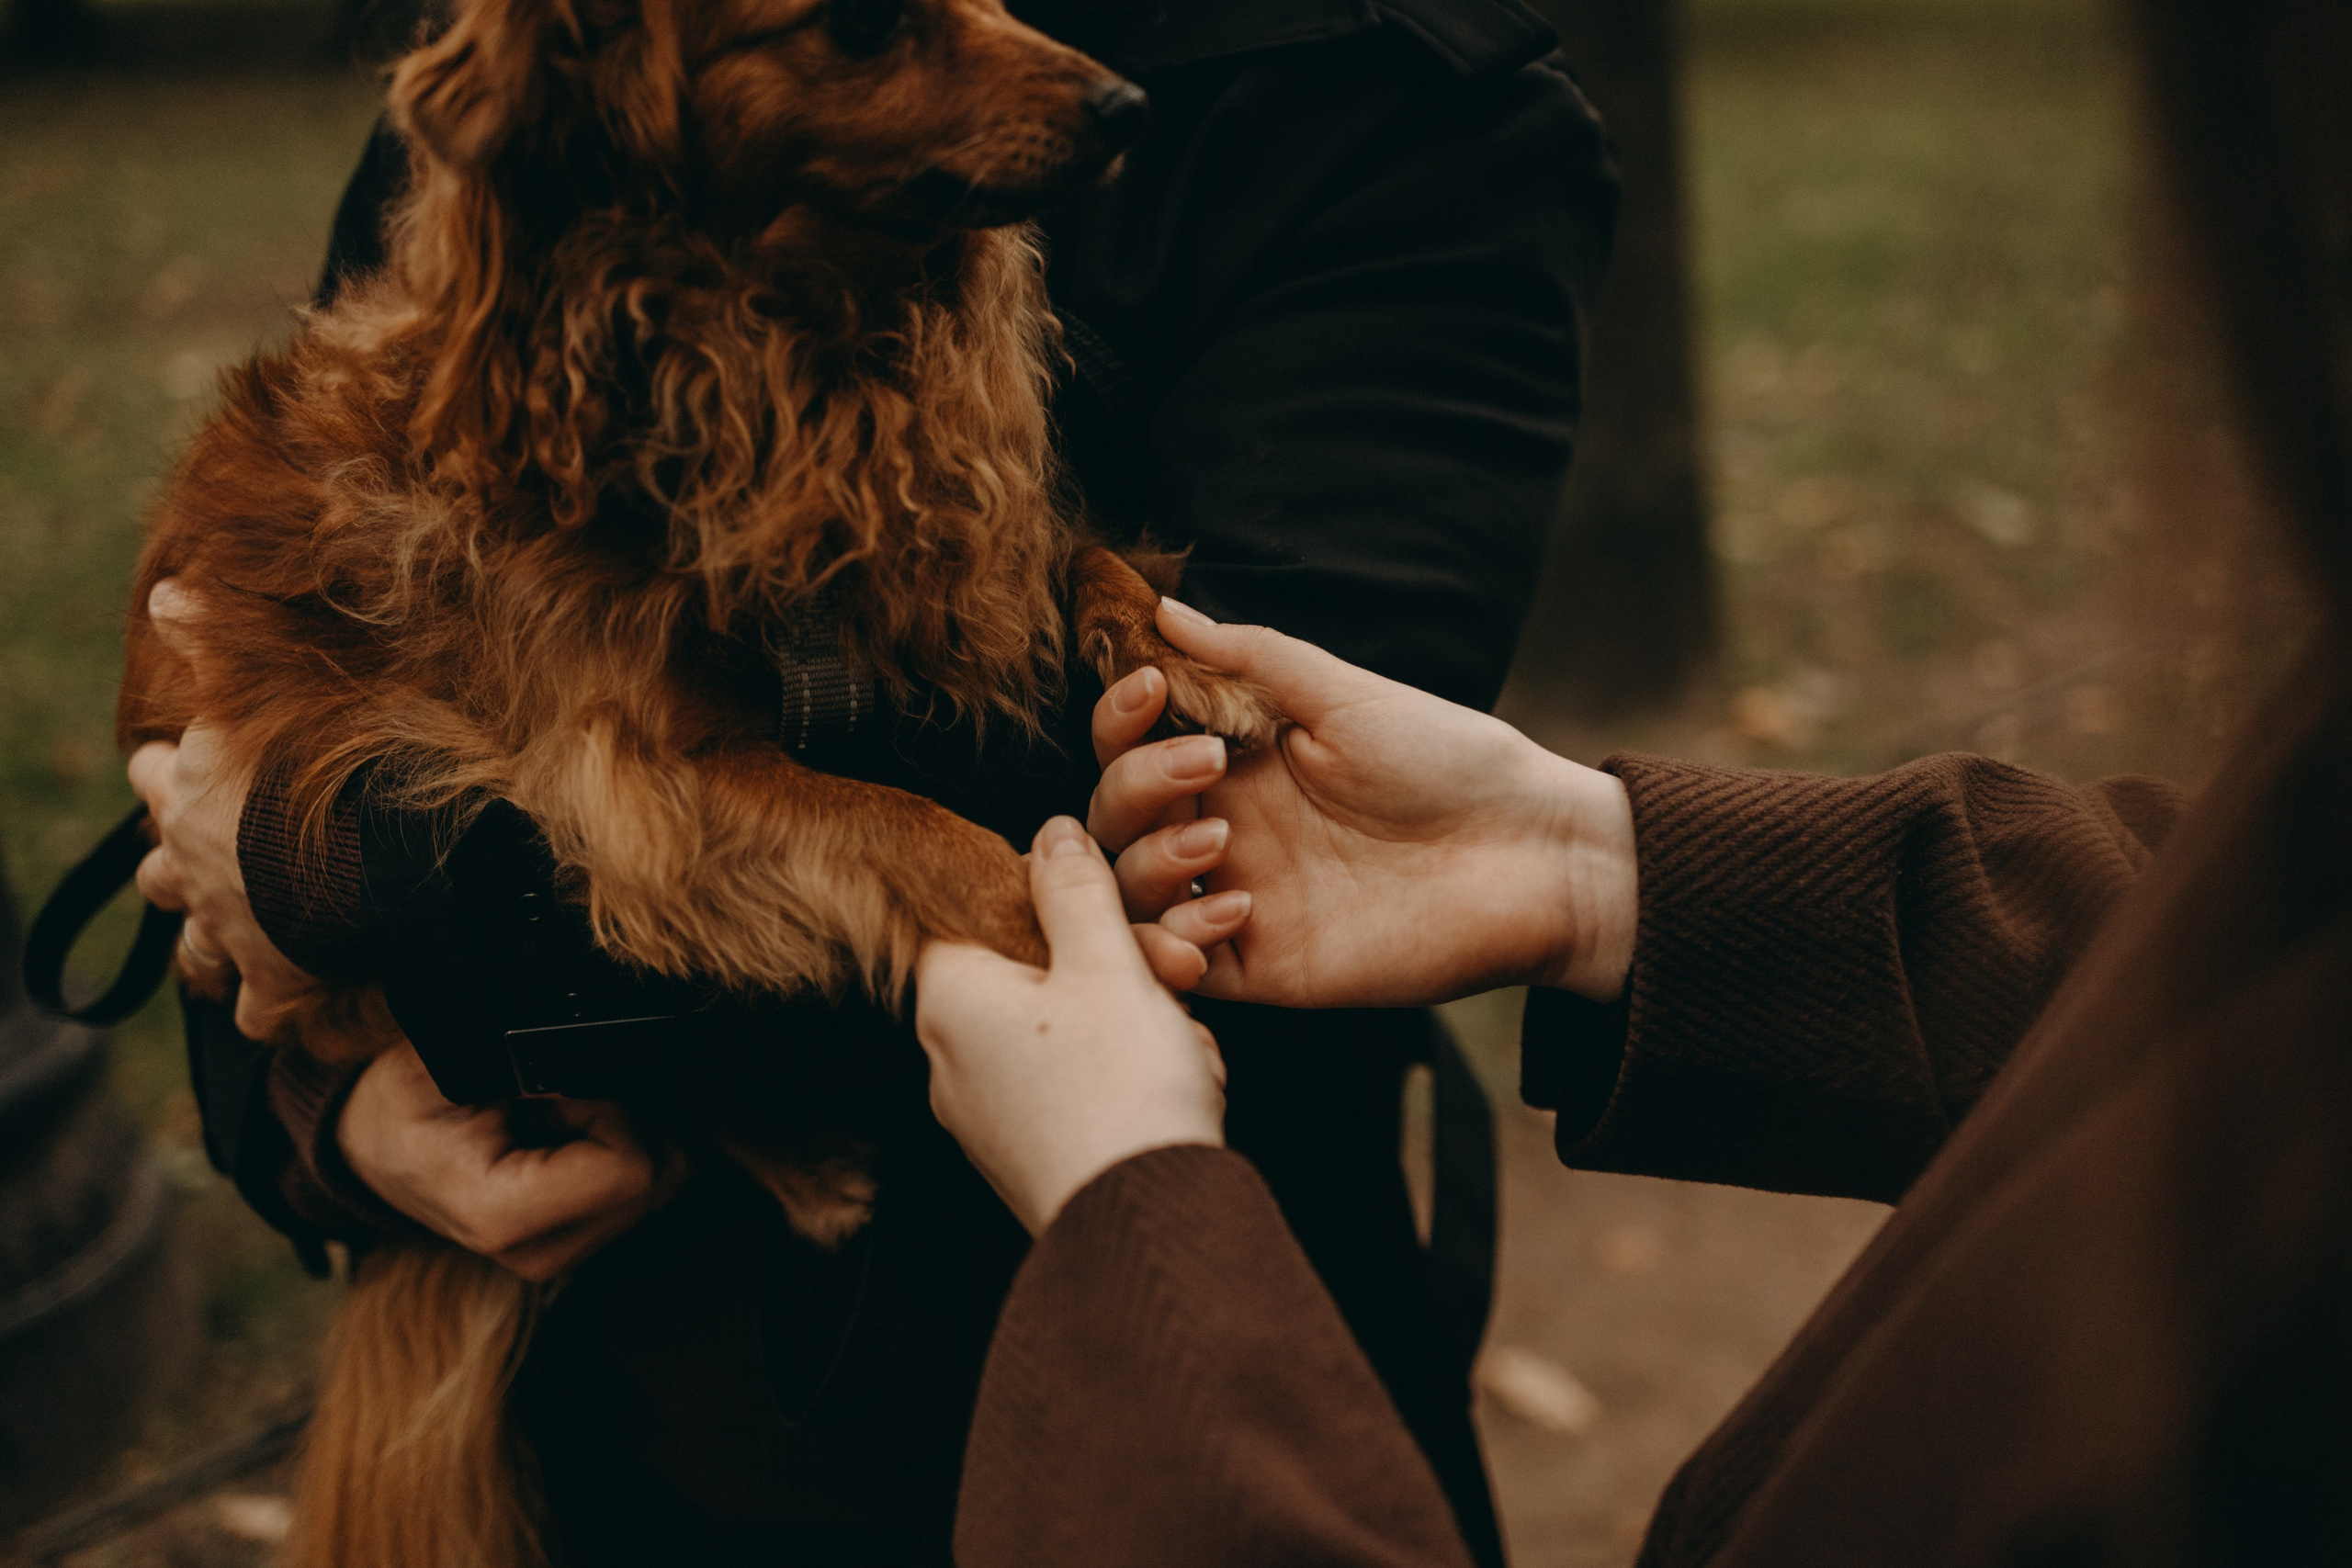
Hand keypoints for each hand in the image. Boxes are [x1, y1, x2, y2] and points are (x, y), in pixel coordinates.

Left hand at [128, 581, 317, 1038]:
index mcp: (194, 791)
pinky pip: (255, 1015)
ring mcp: (232, 933)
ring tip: (244, 931)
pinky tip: (296, 999)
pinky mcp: (274, 991)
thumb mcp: (278, 683)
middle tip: (220, 853)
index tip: (190, 763)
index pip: (154, 775)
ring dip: (213, 939)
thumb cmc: (342, 767)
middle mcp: (197, 867)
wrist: (388, 862)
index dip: (171, 768)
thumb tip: (164, 593)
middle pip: (161, 872)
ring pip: (195, 948)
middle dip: (180, 862)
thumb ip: (216, 642)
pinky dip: (270, 1008)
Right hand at [339, 1039, 680, 1281]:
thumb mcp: (450, 1061)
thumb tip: (603, 1053)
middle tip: (556, 1100)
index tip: (561, 1086)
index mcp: (502, 1215)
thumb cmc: (404, 1102)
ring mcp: (561, 1255)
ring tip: (552, 1117)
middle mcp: (538, 1252)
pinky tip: (564, 1134)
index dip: (613, 1109)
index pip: (629, 1169)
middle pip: (656, 1178)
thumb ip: (528, 1063)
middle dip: (625, 1120)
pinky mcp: (577, 1243)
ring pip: (660, 1181)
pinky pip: (643, 1185)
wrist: (370, 1148)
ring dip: (622, 1132)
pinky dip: (618, 1147)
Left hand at [916, 817, 1226, 1235]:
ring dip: (1137, 1024)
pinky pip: (1079, 1086)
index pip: (981, 907)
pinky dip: (1131, 1077)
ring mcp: (986, 1114)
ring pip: (1069, 1029)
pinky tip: (1178, 1088)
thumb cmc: (1121, 1094)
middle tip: (1174, 977)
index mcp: (949, 999)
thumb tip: (1053, 832)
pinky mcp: (1027, 1154)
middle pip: (1035, 970)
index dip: (1058, 899)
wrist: (1150, 1229)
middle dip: (1118, 969)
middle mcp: (949, 1059)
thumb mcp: (1107, 964)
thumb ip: (1077, 889)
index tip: (1116, 911)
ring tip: (1182, 1049)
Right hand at [1089, 600, 1638, 1008]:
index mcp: (1238, 757)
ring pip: (1130, 893)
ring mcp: (1239, 895)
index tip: (1152, 693)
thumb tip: (1163, 611)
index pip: (1135, 742)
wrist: (1530, 856)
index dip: (1122, 720)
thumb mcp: (1346, 694)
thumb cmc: (1451, 761)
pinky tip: (1228, 916)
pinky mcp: (1264, 966)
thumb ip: (1250, 657)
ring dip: (1147, 864)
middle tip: (1208, 770)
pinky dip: (1173, 945)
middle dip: (1137, 786)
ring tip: (1215, 847)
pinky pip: (1178, 966)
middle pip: (1117, 814)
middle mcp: (1226, 825)